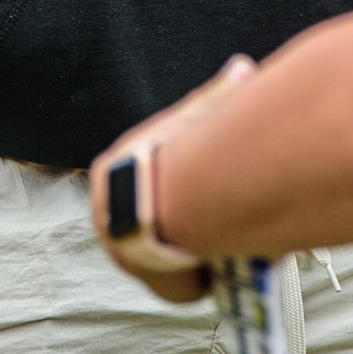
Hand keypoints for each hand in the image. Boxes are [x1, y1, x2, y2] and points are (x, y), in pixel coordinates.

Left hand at [90, 56, 253, 302]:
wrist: (180, 197)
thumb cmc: (186, 146)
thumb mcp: (201, 112)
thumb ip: (220, 94)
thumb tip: (242, 67)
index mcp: (111, 173)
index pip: (143, 182)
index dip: (174, 186)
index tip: (200, 186)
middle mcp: (109, 218)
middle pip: (152, 226)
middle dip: (184, 227)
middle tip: (217, 221)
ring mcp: (128, 256)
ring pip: (166, 260)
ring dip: (193, 254)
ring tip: (226, 242)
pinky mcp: (155, 283)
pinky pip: (180, 286)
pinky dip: (201, 277)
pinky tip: (223, 264)